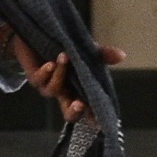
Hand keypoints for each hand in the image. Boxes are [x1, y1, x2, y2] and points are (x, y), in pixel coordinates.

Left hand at [11, 31, 125, 122]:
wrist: (36, 36)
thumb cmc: (64, 47)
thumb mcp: (87, 50)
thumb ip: (103, 55)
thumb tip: (122, 55)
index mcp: (79, 90)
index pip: (89, 108)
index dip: (93, 116)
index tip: (99, 120)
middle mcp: (64, 92)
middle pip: (69, 113)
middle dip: (74, 111)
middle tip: (80, 105)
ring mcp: (49, 86)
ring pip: (54, 90)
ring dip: (61, 74)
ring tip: (65, 56)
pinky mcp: (35, 77)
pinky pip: (39, 80)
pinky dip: (46, 72)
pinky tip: (51, 64)